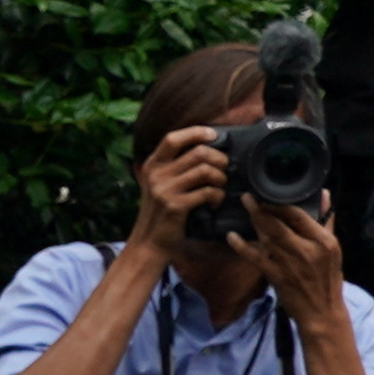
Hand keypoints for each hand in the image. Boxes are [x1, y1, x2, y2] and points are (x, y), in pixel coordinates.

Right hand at [122, 125, 230, 266]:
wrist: (149, 242)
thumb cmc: (161, 210)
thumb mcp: (160, 183)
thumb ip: (175, 166)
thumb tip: (208, 146)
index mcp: (152, 165)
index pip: (172, 138)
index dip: (195, 132)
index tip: (214, 135)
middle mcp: (156, 174)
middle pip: (198, 152)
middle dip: (219, 158)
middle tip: (224, 168)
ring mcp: (164, 190)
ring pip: (205, 170)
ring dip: (220, 178)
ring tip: (219, 186)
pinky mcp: (175, 206)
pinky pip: (208, 192)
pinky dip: (217, 196)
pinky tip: (214, 202)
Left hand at [255, 197, 352, 332]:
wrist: (321, 311)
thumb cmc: (328, 277)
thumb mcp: (334, 248)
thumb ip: (326, 220)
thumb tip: (322, 194)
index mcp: (323, 241)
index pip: (299, 216)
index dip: (281, 203)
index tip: (268, 192)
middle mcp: (306, 250)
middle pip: (279, 224)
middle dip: (261, 208)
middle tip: (248, 196)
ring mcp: (289, 263)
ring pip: (266, 237)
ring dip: (254, 221)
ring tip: (245, 207)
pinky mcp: (275, 275)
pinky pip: (255, 257)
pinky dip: (242, 246)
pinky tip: (231, 236)